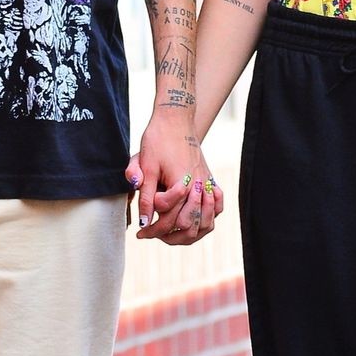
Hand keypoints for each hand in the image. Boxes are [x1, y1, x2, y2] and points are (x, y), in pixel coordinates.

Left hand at [125, 113, 221, 244]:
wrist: (176, 120)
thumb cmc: (158, 141)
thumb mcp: (146, 167)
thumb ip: (146, 197)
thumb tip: (144, 222)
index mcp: (183, 184)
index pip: (170, 220)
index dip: (153, 230)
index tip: (140, 232)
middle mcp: (199, 186)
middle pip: (189, 226)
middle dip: (168, 235)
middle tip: (151, 234)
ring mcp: (208, 184)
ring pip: (206, 222)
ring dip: (188, 233)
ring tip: (168, 234)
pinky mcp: (210, 181)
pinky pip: (215, 209)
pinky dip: (205, 220)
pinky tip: (190, 222)